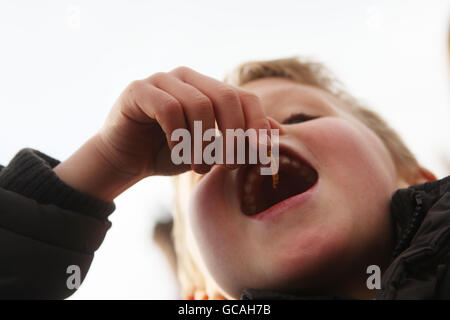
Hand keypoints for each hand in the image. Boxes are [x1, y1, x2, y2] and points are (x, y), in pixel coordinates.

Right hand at [54, 66, 269, 199]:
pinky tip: (178, 153)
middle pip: (226, 97)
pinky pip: (169, 108)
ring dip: (203, 143)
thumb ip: (240, 139)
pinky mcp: (139, 90)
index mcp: (208, 87)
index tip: (258, 155)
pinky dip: (179, 136)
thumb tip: (277, 131)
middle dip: (234, 135)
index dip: (256, 126)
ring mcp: (162, 79)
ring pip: (198, 105)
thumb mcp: (212, 150)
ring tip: (199, 167)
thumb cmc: (170, 153)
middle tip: (231, 165)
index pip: (245, 98)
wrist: (125, 161)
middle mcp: (188, 77)